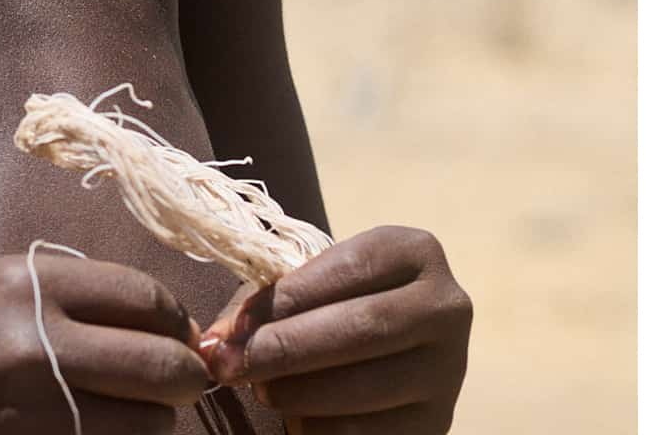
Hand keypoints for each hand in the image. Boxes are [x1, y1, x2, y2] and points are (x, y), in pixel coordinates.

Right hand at [0, 252, 212, 434]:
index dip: (175, 323)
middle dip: (184, 380)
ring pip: (143, 428)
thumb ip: (59, 301)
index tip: (179, 338)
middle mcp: (32, 346)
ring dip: (150, 426)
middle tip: (182, 386)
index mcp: (24, 286)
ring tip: (131, 420)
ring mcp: (27, 415)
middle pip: (161, 367)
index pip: (144, 298)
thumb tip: (144, 322)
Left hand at [214, 226, 471, 432]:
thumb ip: (269, 304)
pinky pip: (367, 432)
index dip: (285, 298)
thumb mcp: (314, 288)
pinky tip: (298, 419)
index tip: (232, 328)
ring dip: (297, 394)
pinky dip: (318, 429)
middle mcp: (446, 307)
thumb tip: (220, 344)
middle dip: (283, 349)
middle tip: (229, 366)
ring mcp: (449, 369)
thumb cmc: (336, 308)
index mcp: (416, 253)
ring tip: (262, 390)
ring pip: (364, 387)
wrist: (390, 358)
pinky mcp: (437, 422)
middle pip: (360, 328)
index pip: (348, 268)